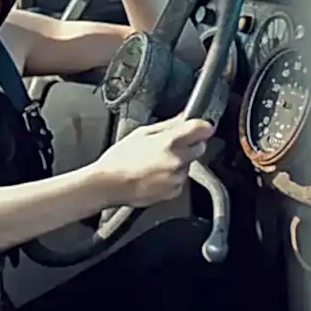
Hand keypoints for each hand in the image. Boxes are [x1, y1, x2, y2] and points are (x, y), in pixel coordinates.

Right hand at [95, 116, 213, 208]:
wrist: (108, 185)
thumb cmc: (119, 159)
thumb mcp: (141, 133)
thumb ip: (167, 125)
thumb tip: (183, 118)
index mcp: (170, 142)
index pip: (202, 129)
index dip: (202, 126)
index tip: (200, 126)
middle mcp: (177, 160)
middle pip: (200, 147)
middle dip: (190, 144)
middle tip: (170, 145)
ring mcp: (177, 177)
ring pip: (188, 165)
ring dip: (179, 162)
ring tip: (155, 162)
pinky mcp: (174, 191)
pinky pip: (180, 180)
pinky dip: (172, 177)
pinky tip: (154, 174)